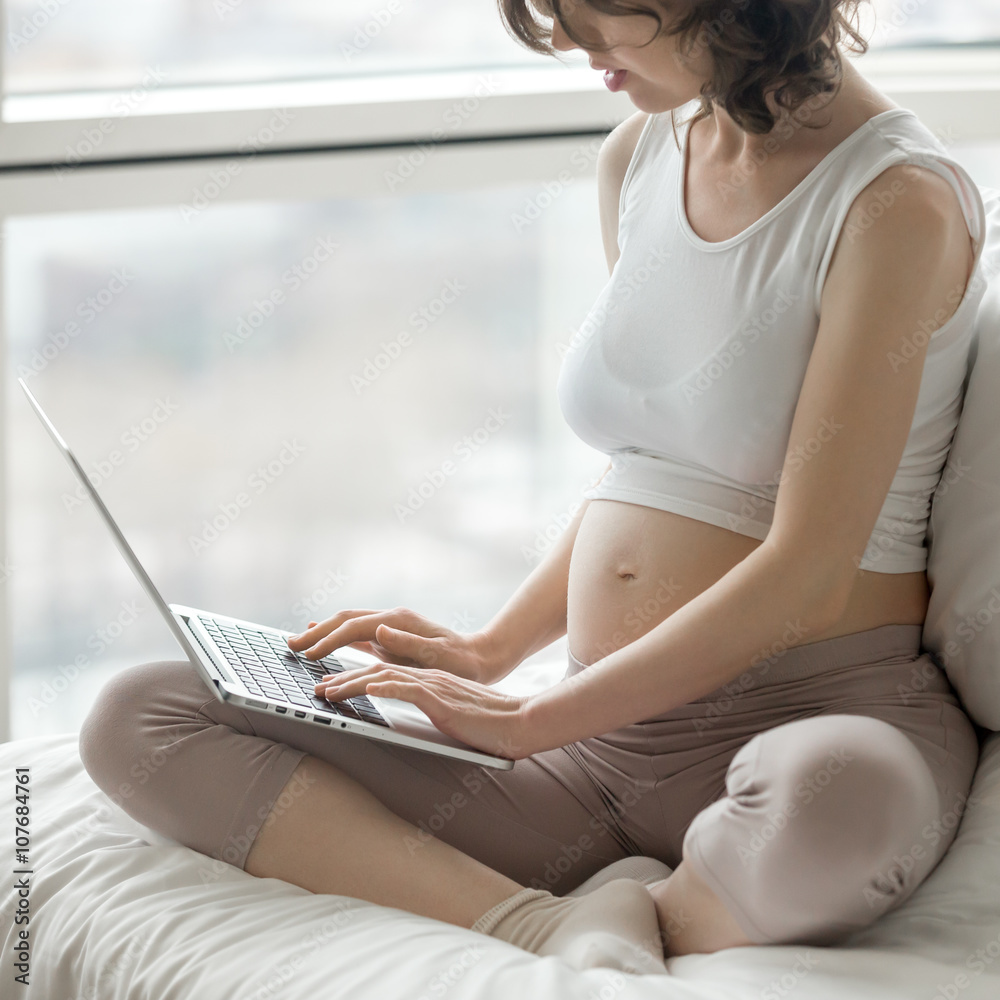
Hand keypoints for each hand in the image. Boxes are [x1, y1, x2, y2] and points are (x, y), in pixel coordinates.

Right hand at [286, 607, 509, 683]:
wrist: (481, 657)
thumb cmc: (462, 662)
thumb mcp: (438, 655)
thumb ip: (408, 643)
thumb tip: (379, 630)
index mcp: (399, 622)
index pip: (354, 628)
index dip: (328, 641)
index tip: (307, 654)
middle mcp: (391, 620)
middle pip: (345, 621)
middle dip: (317, 633)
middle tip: (291, 647)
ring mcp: (390, 628)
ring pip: (348, 626)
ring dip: (323, 633)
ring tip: (299, 643)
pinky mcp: (392, 638)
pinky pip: (358, 636)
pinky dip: (338, 637)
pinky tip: (324, 640)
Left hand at [313, 663, 533, 759]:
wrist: (518, 722)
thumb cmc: (489, 723)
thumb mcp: (453, 714)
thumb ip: (433, 708)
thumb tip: (418, 715)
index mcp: (430, 681)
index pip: (386, 674)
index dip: (356, 678)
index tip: (333, 685)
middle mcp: (428, 679)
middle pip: (378, 672)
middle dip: (345, 679)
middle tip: (320, 688)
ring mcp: (434, 687)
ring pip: (385, 678)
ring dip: (354, 683)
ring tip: (330, 691)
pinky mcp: (441, 700)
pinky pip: (408, 690)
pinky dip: (386, 688)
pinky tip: (368, 690)